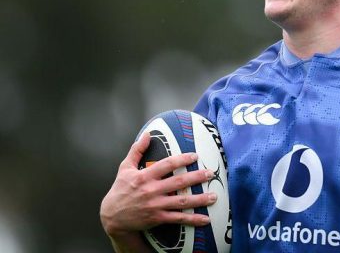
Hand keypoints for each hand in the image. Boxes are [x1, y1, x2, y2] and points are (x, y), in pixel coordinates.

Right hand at [100, 132, 216, 241]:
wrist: (112, 216)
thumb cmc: (120, 190)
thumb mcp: (125, 168)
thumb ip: (136, 150)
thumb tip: (147, 134)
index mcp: (145, 176)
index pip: (167, 165)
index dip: (182, 159)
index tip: (195, 156)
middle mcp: (151, 190)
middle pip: (178, 182)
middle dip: (196, 177)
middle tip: (210, 173)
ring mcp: (156, 205)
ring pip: (181, 201)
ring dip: (199, 199)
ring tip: (214, 196)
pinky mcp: (158, 218)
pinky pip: (178, 218)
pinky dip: (192, 219)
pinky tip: (205, 219)